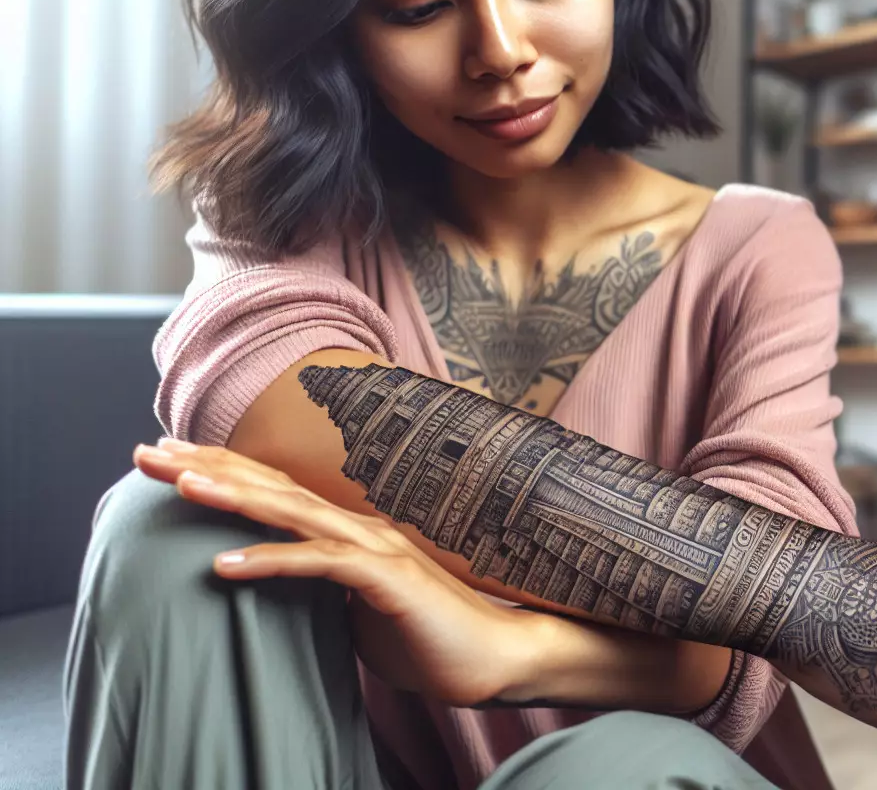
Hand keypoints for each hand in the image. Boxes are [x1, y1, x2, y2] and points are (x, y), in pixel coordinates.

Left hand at [132, 437, 540, 707]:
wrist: (494, 657)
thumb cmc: (427, 637)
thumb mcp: (355, 610)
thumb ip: (318, 590)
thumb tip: (275, 590)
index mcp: (350, 532)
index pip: (276, 490)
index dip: (221, 471)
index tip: (168, 461)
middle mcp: (360, 527)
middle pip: (272, 486)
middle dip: (207, 467)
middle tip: (147, 454)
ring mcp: (376, 549)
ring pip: (294, 512)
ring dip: (234, 497)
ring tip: (180, 486)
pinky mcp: (388, 579)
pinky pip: (321, 565)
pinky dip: (272, 560)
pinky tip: (225, 564)